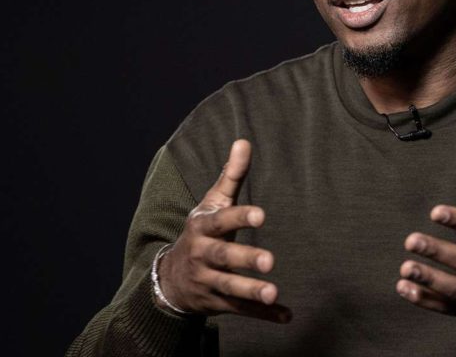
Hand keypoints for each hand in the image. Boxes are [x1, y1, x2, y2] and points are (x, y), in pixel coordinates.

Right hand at [156, 140, 291, 322]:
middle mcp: (201, 255)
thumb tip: (244, 141)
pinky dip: (262, 315)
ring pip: (229, 288)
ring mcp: (207, 281)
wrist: (170, 278)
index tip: (262, 215)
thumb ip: (231, 176)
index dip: (240, 218)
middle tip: (270, 261)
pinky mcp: (216, 304)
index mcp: (202, 227)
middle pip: (223, 257)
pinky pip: (240, 310)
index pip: (221, 221)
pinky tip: (286, 315)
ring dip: (252, 291)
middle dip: (245, 259)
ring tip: (274, 292)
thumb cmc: (201, 232)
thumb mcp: (211, 203)